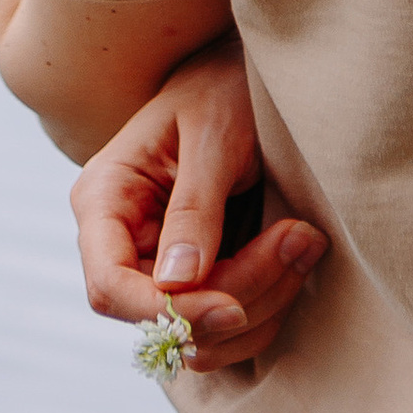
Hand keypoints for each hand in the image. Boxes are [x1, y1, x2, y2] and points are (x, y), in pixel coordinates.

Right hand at [70, 35, 325, 377]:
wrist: (248, 78)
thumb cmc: (225, 88)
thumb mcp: (214, 135)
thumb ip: (195, 207)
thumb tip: (176, 284)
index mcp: (105, 199)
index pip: (109, 286)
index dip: (164, 312)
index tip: (231, 306)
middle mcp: (124, 242)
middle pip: (165, 316)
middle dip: (237, 295)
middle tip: (299, 238)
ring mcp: (160, 266)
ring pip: (202, 334)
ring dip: (264, 302)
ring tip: (307, 238)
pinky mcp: (200, 279)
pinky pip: (229, 327)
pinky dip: (270, 307)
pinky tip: (299, 255)